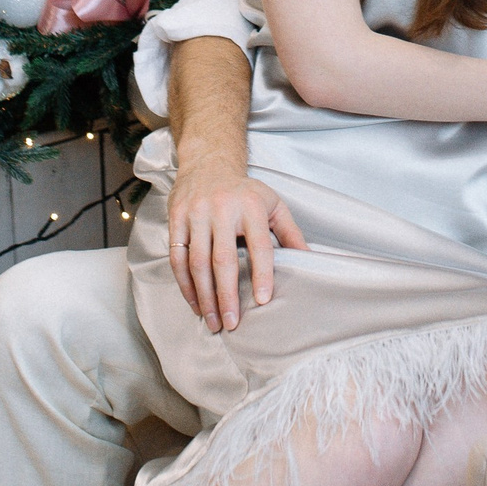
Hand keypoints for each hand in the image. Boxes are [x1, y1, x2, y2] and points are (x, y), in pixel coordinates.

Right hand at [168, 159, 308, 332]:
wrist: (209, 163)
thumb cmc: (245, 191)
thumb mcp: (273, 204)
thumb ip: (291, 232)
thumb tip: (310, 259)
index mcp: (251, 206)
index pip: (259, 245)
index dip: (262, 274)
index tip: (264, 300)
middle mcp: (222, 209)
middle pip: (223, 259)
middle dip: (227, 295)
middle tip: (232, 323)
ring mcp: (196, 213)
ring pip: (197, 262)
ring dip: (204, 296)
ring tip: (213, 321)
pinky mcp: (176, 219)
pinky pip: (177, 257)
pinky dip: (185, 284)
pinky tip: (195, 302)